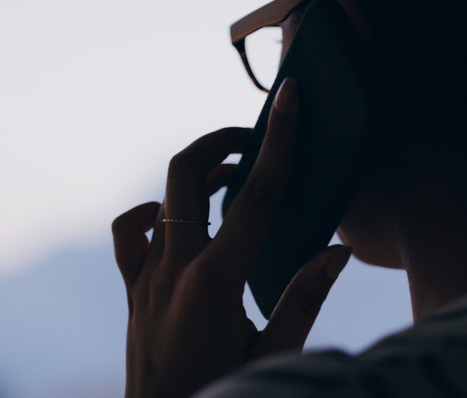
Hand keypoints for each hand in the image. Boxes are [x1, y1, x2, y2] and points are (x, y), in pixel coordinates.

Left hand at [112, 78, 351, 397]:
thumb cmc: (221, 393)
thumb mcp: (272, 355)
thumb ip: (304, 299)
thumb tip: (336, 251)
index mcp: (215, 282)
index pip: (255, 196)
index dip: (278, 141)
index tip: (289, 98)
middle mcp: (174, 269)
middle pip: (187, 174)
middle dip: (218, 141)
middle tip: (250, 138)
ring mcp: (146, 278)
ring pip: (159, 198)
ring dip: (195, 175)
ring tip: (231, 177)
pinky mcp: (133, 291)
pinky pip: (130, 233)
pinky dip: (152, 212)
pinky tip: (178, 222)